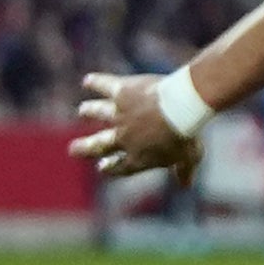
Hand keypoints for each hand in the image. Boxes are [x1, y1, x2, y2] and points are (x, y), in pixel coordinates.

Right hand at [70, 73, 201, 182]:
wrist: (181, 109)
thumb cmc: (187, 135)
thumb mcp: (190, 156)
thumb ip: (184, 169)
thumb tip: (185, 184)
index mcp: (138, 157)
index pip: (120, 166)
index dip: (110, 168)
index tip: (102, 166)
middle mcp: (123, 137)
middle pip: (98, 145)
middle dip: (84, 148)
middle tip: (73, 149)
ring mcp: (120, 114)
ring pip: (98, 113)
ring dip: (90, 111)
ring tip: (82, 110)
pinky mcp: (121, 93)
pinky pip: (104, 86)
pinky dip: (96, 82)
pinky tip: (88, 80)